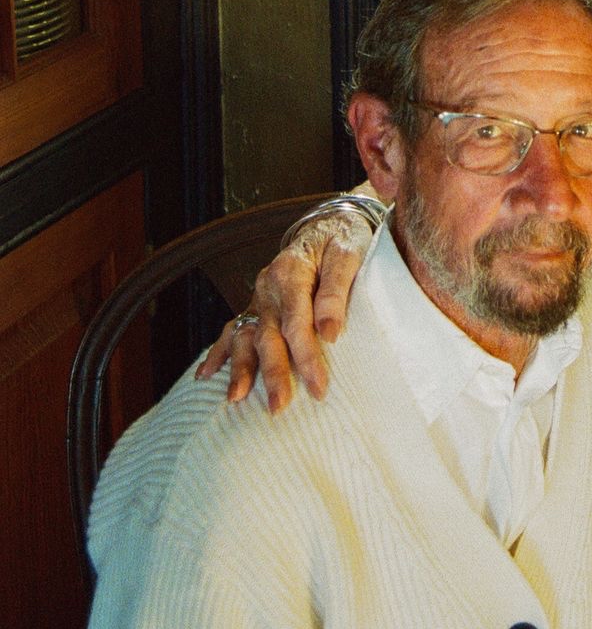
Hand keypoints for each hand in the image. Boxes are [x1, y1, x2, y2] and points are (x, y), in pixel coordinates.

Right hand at [194, 212, 374, 411]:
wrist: (330, 222)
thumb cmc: (344, 239)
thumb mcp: (348, 254)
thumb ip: (337, 291)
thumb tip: (330, 333)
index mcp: (290, 271)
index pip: (296, 322)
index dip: (306, 356)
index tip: (318, 386)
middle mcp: (268, 285)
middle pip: (267, 334)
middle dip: (272, 372)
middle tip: (279, 406)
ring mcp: (259, 296)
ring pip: (244, 335)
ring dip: (240, 368)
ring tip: (236, 398)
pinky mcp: (258, 305)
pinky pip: (233, 329)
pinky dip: (219, 352)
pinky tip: (206, 375)